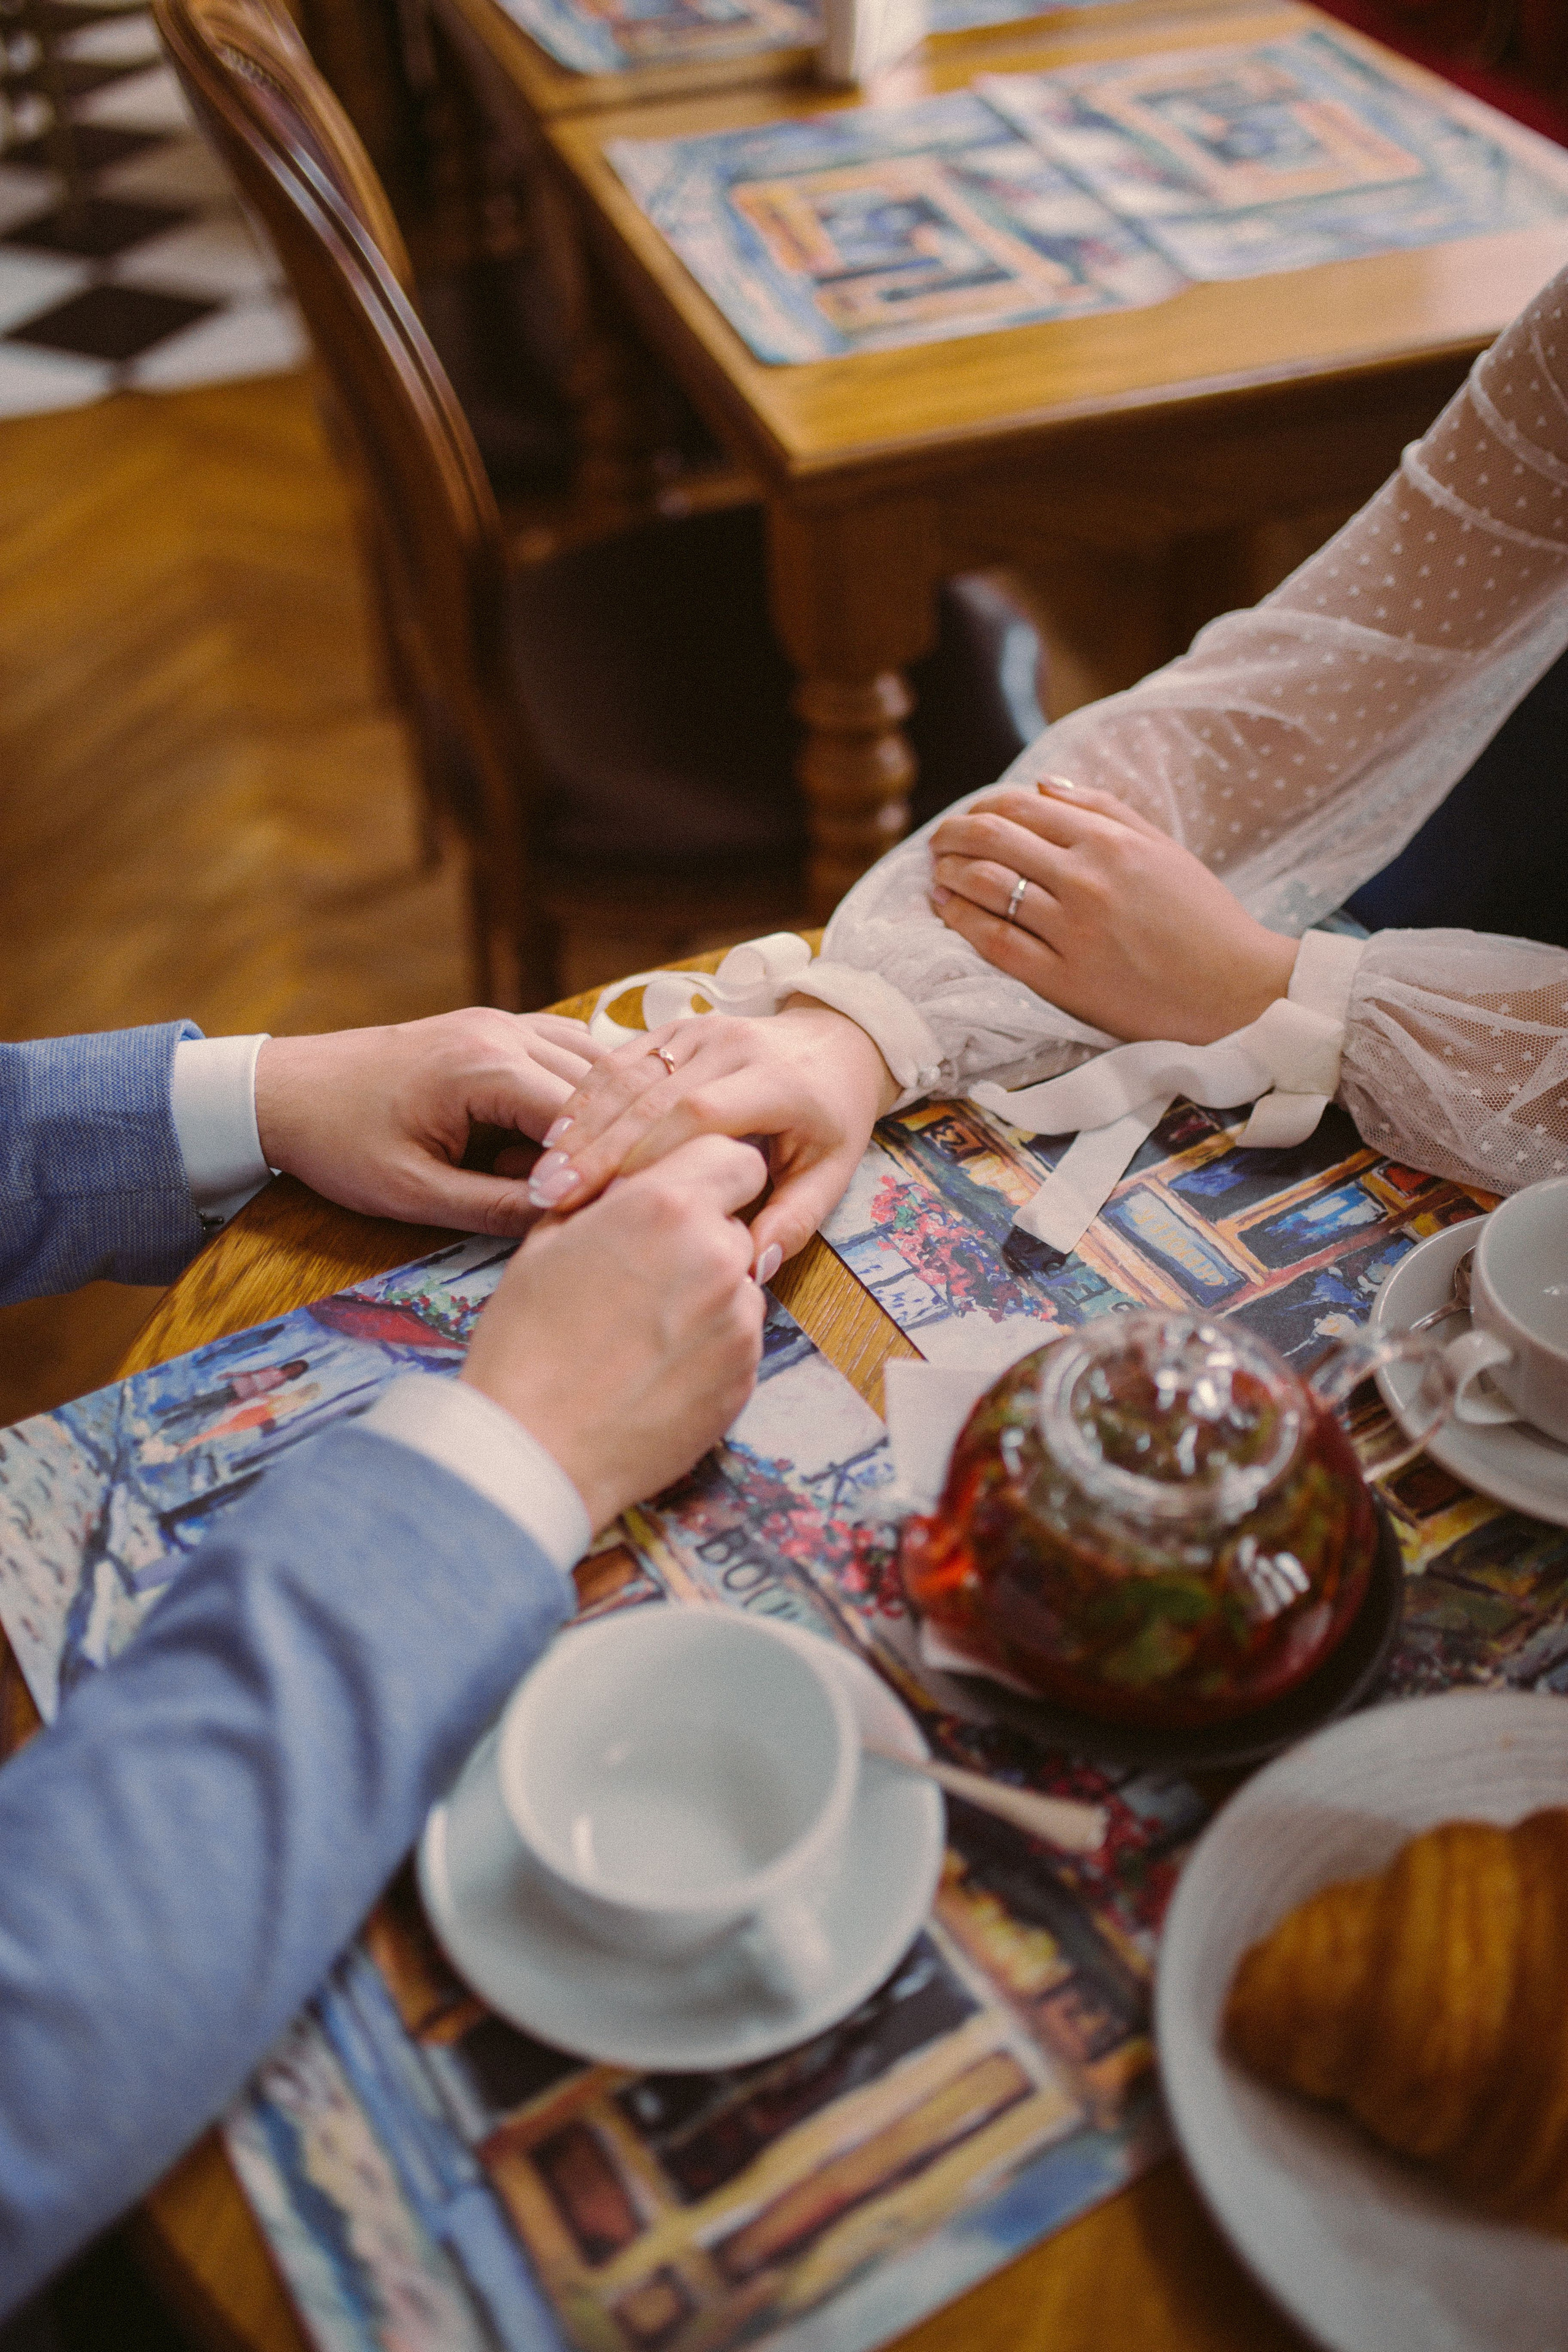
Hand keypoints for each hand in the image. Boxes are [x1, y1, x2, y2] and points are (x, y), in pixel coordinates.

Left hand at [254, 1009, 607, 1233]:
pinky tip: (581, 1135)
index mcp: (485, 1067)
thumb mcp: (414, 1193)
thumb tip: (566, 1220)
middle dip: (616, 1142)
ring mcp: (504, 1021)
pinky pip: (569, 1051)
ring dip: (607, 1115)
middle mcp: (505, 1030)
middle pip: (604, 1085)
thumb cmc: (339, 1142)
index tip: (612, 1214)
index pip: (584, 1117)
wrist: (284, 1090)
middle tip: (615, 1198)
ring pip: (598, 1062)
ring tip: (594, 1171)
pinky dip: (587, 1092)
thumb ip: (493, 1208)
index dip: (605, 1168)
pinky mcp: (497, 1027)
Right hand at [462, 1135, 767, 1528]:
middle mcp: (718, 1255)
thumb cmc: (527, 1343)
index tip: (683, 1193)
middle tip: (647, 1267)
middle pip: (736, 1221)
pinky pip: (738, 1338)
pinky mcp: (746, 1375)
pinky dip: (708, 1343)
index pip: (732, 1156)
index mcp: (666, 1207)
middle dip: (702, 1233)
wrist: (537, 1447)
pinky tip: (655, 1364)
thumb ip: (607, 1199)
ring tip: (641, 1327)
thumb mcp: (547, 1243)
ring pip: (739, 1282)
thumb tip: (634, 1182)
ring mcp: (739, 1320)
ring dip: (705, 1291)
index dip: (708, 1172)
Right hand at [514, 1004, 897, 1276]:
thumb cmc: (831, 1119)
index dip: (646, 1156)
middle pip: (650, 1096)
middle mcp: (732, 1045)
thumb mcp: (831, 1172)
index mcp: (776, 1081)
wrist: (837, 1044)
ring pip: (626, 1075)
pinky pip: (619, 1059)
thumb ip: (794, 1220)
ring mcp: (698, 1030)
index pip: (699, 1114)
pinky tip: (554, 1139)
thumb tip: (753, 1269)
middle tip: (553, 1197)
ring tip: (545, 1176)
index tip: (606, 1204)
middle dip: (598, 1149)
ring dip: (580, 1126)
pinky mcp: (674, 1029)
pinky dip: (583, 1099)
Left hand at [929, 779, 1298, 1043]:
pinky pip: (994, 942)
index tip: (969, 816)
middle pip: (994, 841)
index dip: (983, 807)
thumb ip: (1105, 810)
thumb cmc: (1203, 918)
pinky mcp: (1063, 979)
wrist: (1234, 990)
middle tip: (938, 840)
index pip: (1024, 809)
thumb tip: (1045, 785)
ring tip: (937, 872)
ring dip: (949, 873)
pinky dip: (960, 920)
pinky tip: (945, 910)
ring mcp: (1071, 931)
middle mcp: (1086, 880)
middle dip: (954, 834)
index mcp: (1111, 843)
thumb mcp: (1162, 849)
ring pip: (987, 887)